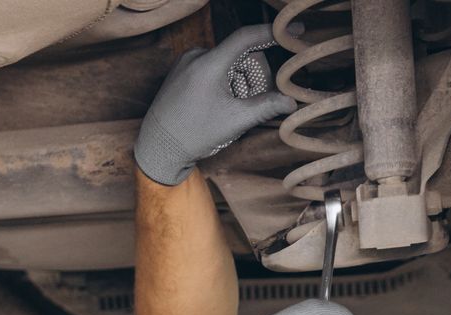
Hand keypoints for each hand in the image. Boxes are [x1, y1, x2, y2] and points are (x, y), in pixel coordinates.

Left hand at [134, 25, 296, 185]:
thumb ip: (266, 106)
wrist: (156, 149)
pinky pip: (211, 68)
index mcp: (208, 64)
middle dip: (252, 77)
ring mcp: (185, 62)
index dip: (273, 32)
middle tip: (250, 103)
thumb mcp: (234, 121)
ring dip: (238, 82)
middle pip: (240, 55)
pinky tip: (217, 105)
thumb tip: (291, 102)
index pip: (247, 37)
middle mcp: (195, 56)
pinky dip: (223, 83)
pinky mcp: (180, 70)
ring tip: (229, 109)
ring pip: (227, 63)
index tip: (295, 29)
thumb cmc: (193, 136)